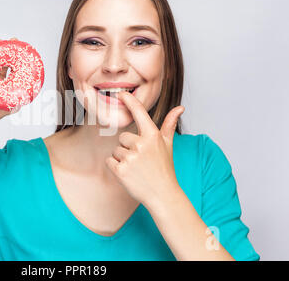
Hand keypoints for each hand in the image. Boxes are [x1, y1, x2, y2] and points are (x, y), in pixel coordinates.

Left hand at [105, 91, 184, 207]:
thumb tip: (180, 108)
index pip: (139, 113)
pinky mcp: (120, 170)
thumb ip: (169, 125)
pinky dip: (115, 167)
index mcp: (153, 136)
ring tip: (136, 169)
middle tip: (141, 160)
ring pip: (116, 150)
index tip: (121, 93)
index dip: (129, 101)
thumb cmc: (164, 169)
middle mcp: (141, 145)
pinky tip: (128, 174)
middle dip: (128, 148)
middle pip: (122, 137)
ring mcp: (130, 158)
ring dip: (122, 159)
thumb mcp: (168, 145)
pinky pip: (109, 161)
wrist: (163, 195)